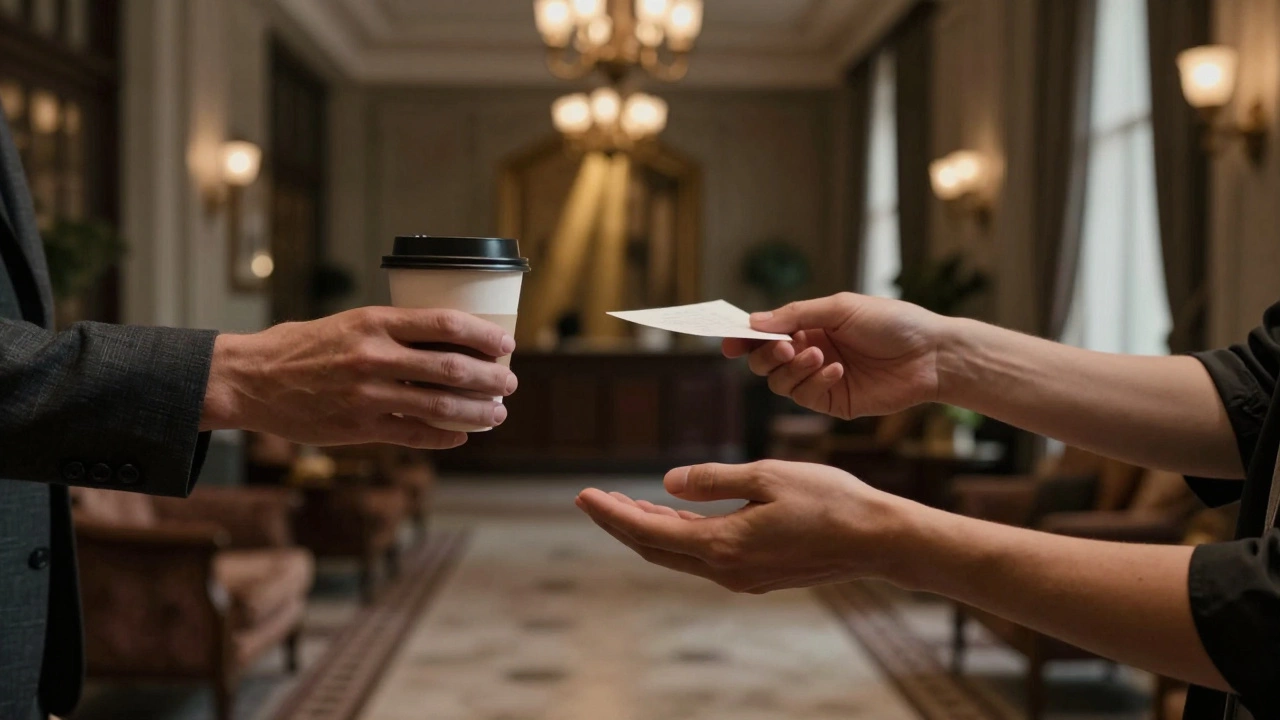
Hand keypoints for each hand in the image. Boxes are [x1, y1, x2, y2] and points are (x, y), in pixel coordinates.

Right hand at [203, 307, 518, 448]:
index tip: (505, 344)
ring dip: (476, 411)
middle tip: (509, 383)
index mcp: (374, 321)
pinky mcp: (358, 426)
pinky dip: (444, 436)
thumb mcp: (349, 323)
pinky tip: (461, 435)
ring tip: (497, 413)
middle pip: (450, 367)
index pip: (445, 324)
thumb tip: (445, 342)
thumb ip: (392, 332)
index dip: (483, 336)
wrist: (252, 379)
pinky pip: (414, 434)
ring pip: (439, 405)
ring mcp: (367, 394)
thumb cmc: (303, 347)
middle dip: (489, 378)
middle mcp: (374, 356)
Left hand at [575, 460, 911, 592]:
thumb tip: (666, 484)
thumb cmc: (829, 501)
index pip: (649, 532)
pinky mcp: (757, 574)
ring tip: (623, 505)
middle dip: (620, 524)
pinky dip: (679, 536)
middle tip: (590, 500)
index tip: (582, 496)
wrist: (877, 540)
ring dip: (649, 530)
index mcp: (724, 546)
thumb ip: (713, 480)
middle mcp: (726, 570)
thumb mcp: (767, 476)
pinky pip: (703, 556)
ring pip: (678, 554)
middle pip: (655, 549)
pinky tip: (674, 516)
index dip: (611, 514)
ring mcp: (742, 577)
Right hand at [723, 292, 943, 419]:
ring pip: (778, 382)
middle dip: (766, 354)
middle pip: (764, 361)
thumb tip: (753, 323)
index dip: (743, 337)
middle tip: (784, 346)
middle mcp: (809, 352)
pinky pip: (804, 396)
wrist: (930, 354)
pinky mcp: (832, 402)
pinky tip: (835, 369)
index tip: (727, 342)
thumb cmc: (891, 322)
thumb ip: (795, 315)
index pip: (765, 333)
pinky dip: (813, 381)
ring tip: (817, 355)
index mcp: (809, 325)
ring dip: (791, 368)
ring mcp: (819, 379)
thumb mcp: (840, 307)